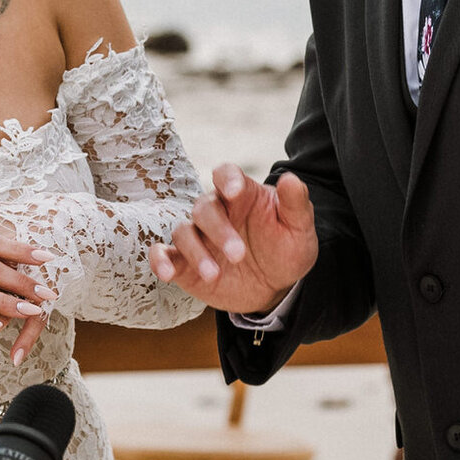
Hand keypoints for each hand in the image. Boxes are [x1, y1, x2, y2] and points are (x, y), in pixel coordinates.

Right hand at [146, 164, 317, 315]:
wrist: (275, 285)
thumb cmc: (286, 249)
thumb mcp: (299, 229)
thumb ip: (295, 204)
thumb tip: (291, 178)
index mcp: (241, 195)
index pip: (226, 174)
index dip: (227, 179)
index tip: (235, 191)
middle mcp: (216, 211)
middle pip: (204, 208)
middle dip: (219, 230)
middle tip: (239, 254)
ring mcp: (198, 236)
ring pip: (183, 232)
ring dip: (195, 252)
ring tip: (214, 274)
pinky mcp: (185, 262)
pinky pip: (164, 255)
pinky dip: (160, 260)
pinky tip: (167, 273)